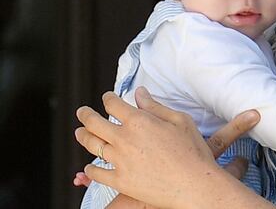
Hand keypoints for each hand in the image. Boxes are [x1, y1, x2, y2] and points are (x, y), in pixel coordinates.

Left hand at [74, 87, 259, 208]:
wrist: (194, 184)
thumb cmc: (192, 151)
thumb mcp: (180, 120)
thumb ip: (155, 106)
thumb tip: (140, 93)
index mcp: (139, 121)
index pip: (114, 104)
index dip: (108, 98)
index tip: (106, 97)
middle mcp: (124, 139)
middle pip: (94, 123)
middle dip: (85, 114)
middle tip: (82, 112)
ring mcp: (120, 161)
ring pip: (92, 146)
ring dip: (83, 137)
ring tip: (80, 133)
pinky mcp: (120, 181)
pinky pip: (97, 174)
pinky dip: (90, 169)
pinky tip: (89, 167)